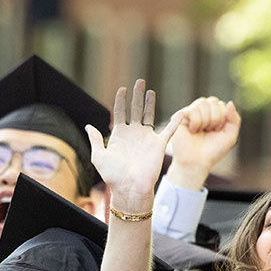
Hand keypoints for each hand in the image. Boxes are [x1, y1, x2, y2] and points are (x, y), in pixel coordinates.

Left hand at [85, 80, 179, 214]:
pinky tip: (181, 111)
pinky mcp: (159, 144)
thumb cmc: (113, 175)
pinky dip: (176, 121)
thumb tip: (89, 126)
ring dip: (150, 103)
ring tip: (150, 90)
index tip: (122, 88)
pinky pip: (169, 130)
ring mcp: (147, 138)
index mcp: (120, 135)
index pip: (120, 112)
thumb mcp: (99, 156)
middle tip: (139, 81)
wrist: (130, 188)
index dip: (120, 100)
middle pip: (136, 110)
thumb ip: (96, 140)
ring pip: (150, 115)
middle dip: (136, 96)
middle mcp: (134, 134)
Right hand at [167, 96, 239, 187]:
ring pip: (202, 103)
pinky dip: (196, 123)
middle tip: (209, 131)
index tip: (217, 131)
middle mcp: (202, 112)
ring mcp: (191, 113)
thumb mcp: (230, 136)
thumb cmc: (212, 151)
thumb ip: (234, 119)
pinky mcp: (180, 117)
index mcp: (213, 115)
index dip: (222, 118)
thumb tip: (230, 103)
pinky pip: (192, 110)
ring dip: (205, 120)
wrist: (196, 163)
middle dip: (215, 118)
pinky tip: (192, 131)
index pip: (221, 105)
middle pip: (213, 101)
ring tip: (200, 131)